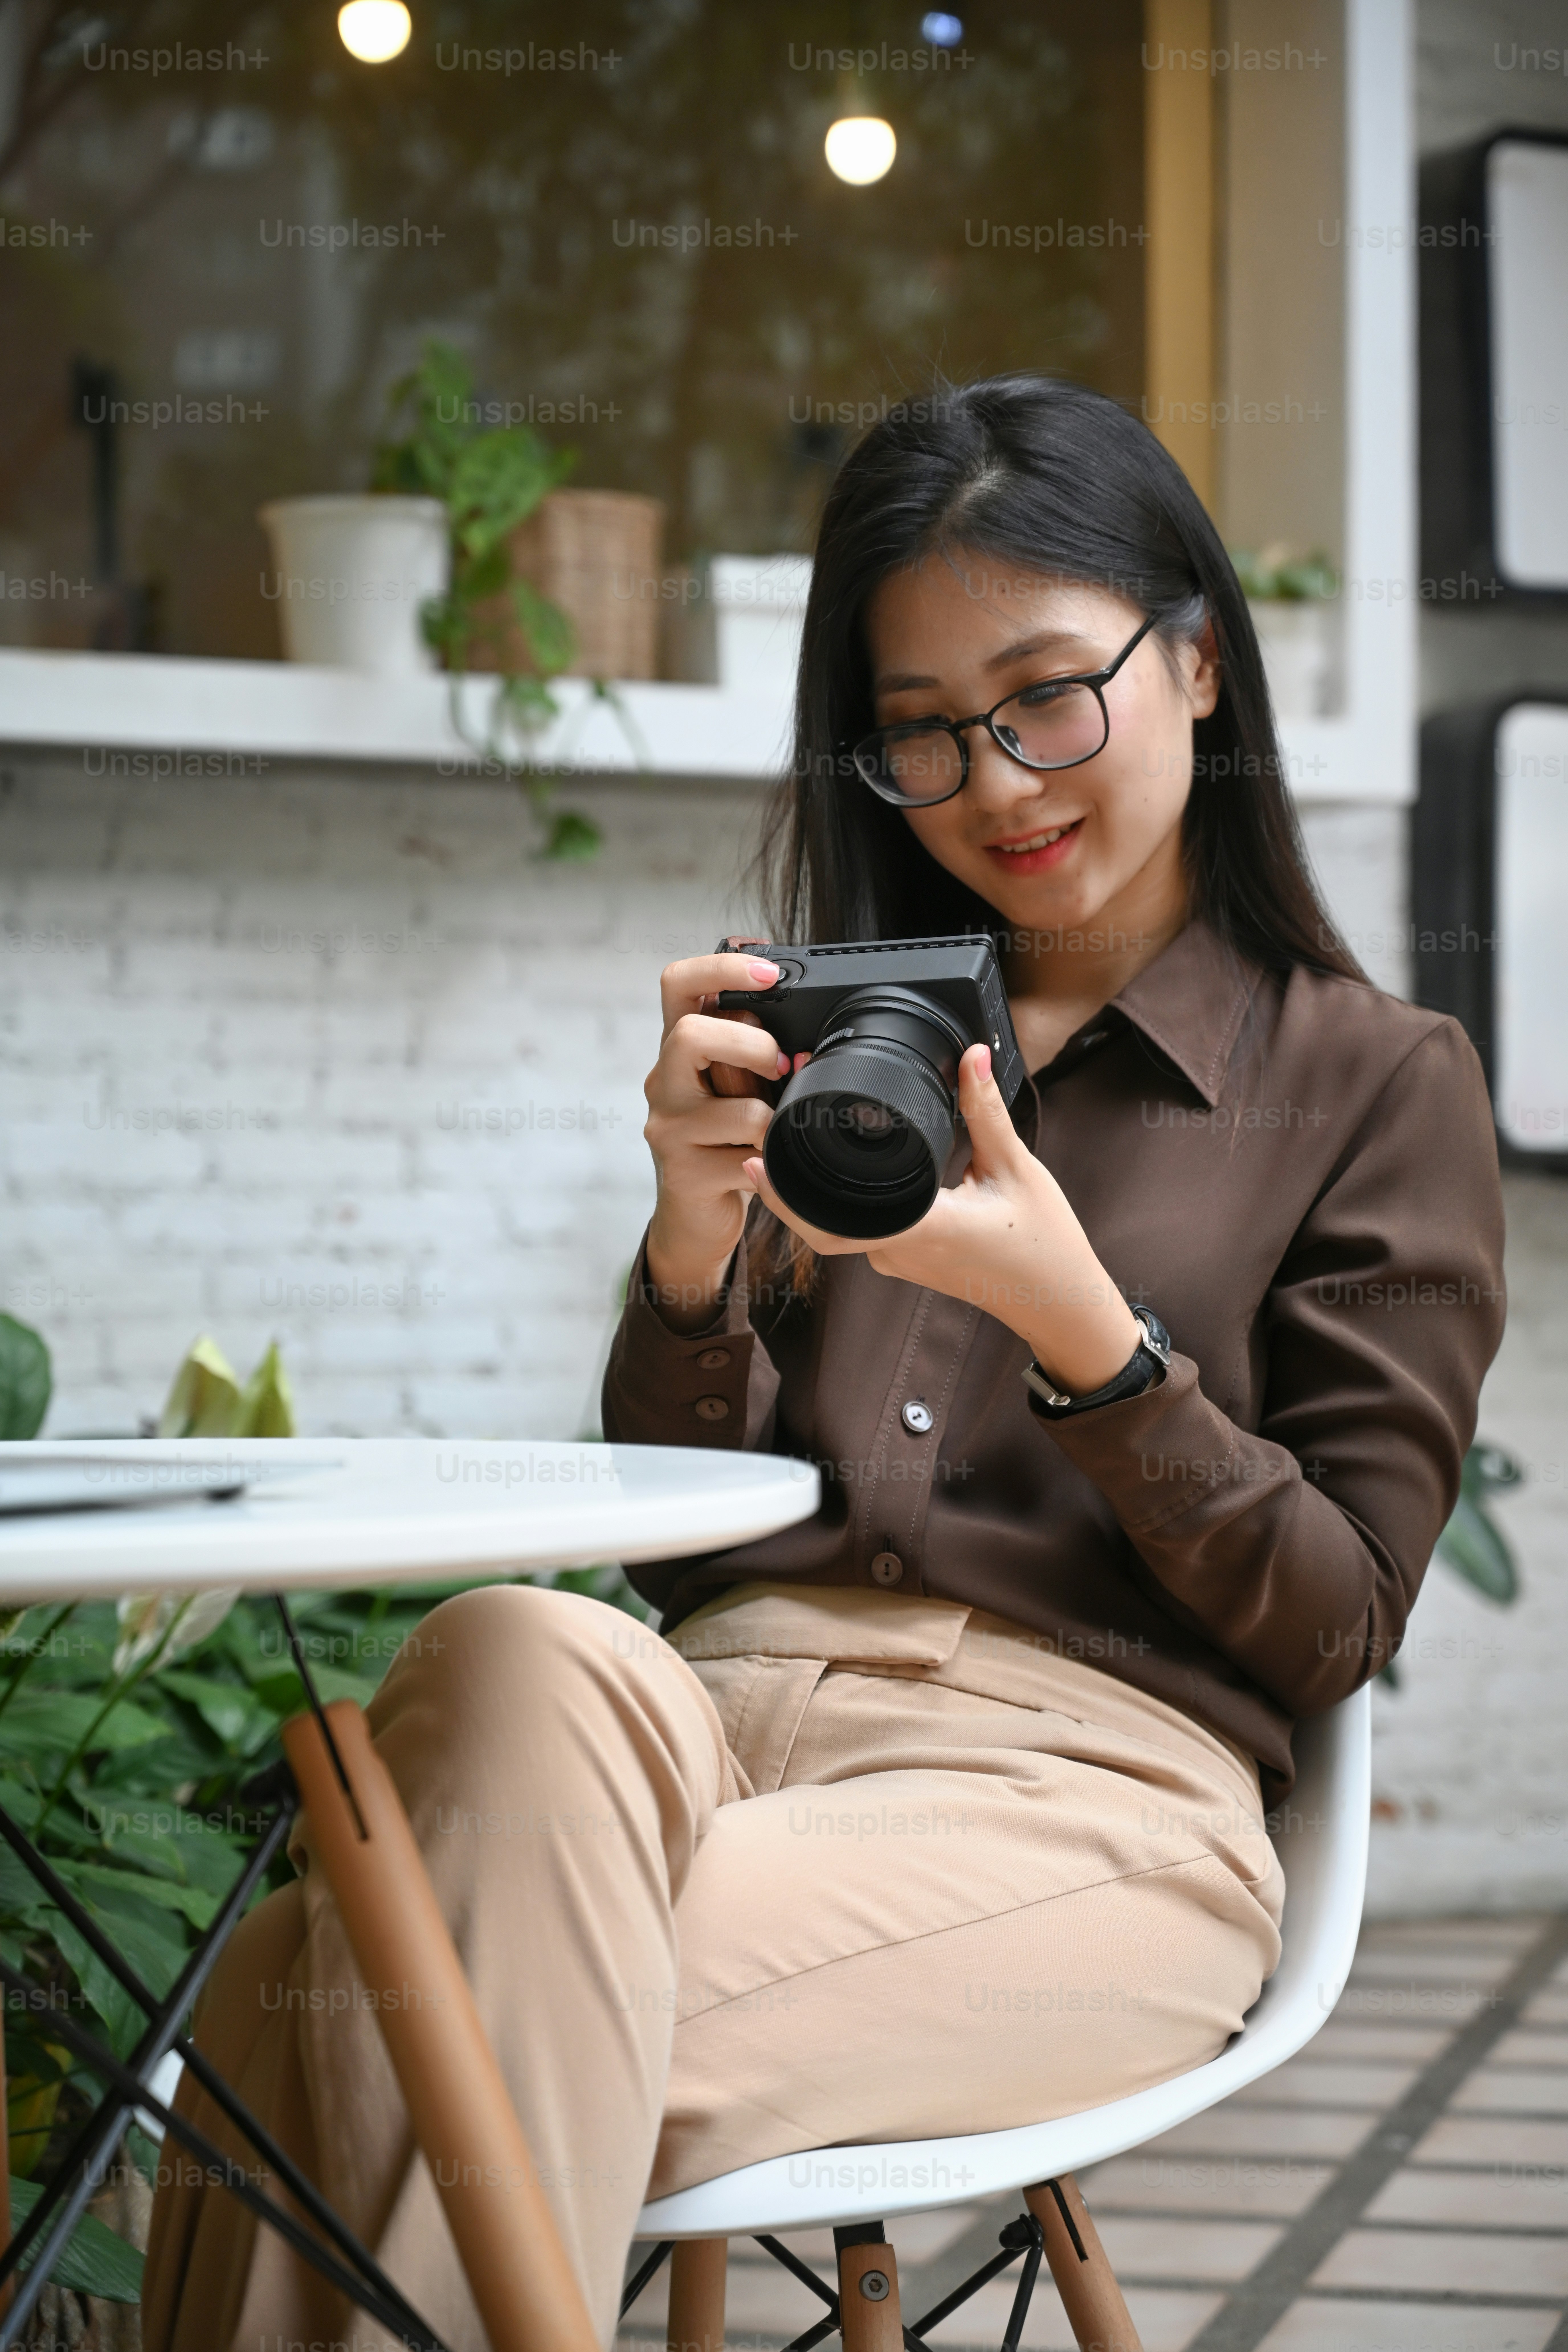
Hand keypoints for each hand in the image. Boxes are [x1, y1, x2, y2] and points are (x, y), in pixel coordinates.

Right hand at [643, 951, 788, 1330]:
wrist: (695, 1217)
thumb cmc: (724, 1141)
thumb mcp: (736, 1087)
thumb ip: (751, 1054)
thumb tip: (799, 1040)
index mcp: (679, 1050)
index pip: (679, 984)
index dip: (722, 968)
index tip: (770, 973)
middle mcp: (664, 1082)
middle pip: (691, 1035)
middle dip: (750, 1044)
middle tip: (778, 1068)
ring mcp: (668, 1128)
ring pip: (734, 1107)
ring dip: (771, 1117)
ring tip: (774, 1129)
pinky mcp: (684, 1172)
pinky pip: (746, 1158)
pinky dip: (771, 1160)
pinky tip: (768, 1165)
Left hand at [744, 1043, 1141, 1393]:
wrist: (1058, 1301)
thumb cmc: (1043, 1243)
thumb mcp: (1015, 1169)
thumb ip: (985, 1111)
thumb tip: (972, 1056)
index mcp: (920, 1229)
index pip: (829, 1222)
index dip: (786, 1194)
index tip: (759, 1157)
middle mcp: (899, 1252)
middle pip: (821, 1226)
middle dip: (787, 1188)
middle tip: (766, 1141)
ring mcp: (900, 1262)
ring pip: (839, 1230)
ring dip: (813, 1197)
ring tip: (794, 1147)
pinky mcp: (908, 1261)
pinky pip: (862, 1233)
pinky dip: (842, 1206)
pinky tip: (838, 1173)